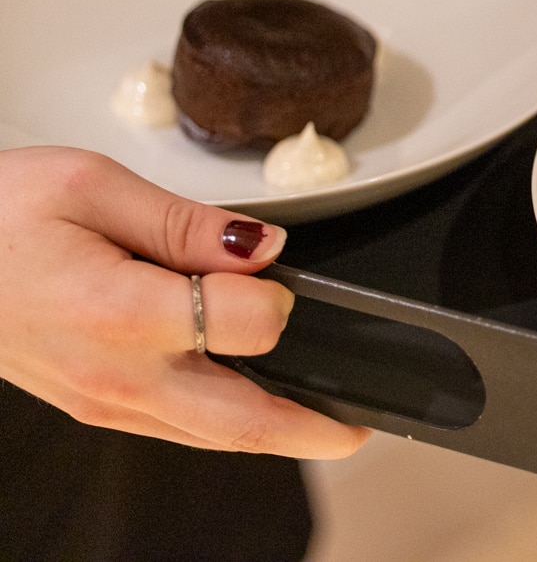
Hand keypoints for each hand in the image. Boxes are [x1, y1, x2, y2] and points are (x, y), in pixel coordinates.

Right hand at [0, 147, 368, 458]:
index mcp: (121, 316)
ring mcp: (103, 402)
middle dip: (314, 428)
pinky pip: (177, 427)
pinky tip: (254, 397)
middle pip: (243, 424)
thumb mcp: (89, 185)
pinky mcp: (94, 405)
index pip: (250, 326)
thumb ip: (187, 221)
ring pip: (212, 436)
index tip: (275, 265)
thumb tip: (263, 247)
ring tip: (329, 419)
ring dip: (275, 432)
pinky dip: (226, 420)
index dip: (281, 295)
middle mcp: (117, 377)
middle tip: (361, 422)